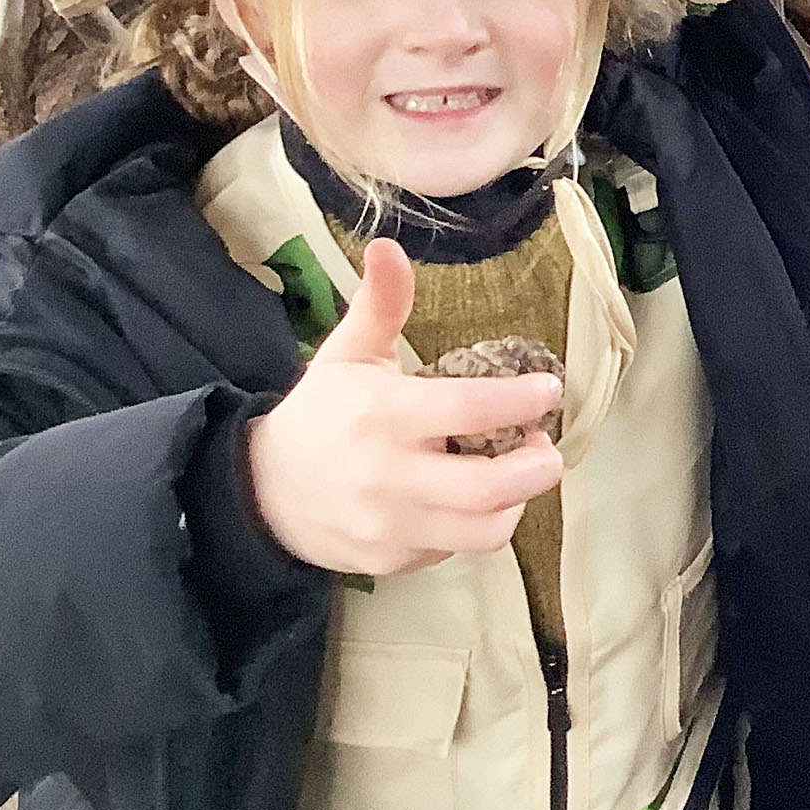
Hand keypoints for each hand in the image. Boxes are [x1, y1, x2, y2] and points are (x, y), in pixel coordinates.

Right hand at [246, 239, 564, 576]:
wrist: (261, 493)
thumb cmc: (320, 414)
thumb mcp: (346, 354)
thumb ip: (379, 304)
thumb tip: (388, 245)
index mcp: (384, 416)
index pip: (470, 411)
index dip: (522, 401)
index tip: (548, 390)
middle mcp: (390, 477)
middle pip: (492, 486)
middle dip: (539, 465)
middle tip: (544, 442)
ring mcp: (391, 527)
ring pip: (486, 529)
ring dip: (518, 500)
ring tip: (519, 470)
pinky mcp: (393, 563)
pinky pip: (457, 549)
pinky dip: (477, 523)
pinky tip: (472, 497)